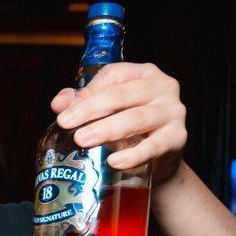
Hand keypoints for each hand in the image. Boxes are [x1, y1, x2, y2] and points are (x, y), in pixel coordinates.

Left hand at [50, 62, 186, 183]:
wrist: (160, 157)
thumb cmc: (131, 127)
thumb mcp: (109, 109)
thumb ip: (83, 101)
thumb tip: (58, 104)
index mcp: (143, 73)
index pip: (114, 75)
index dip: (88, 91)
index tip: (64, 110)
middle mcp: (162, 88)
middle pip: (121, 95)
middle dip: (90, 109)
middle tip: (65, 123)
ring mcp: (173, 112)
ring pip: (136, 118)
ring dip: (107, 129)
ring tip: (82, 139)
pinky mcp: (177, 138)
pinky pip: (153, 147)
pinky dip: (132, 155)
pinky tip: (114, 161)